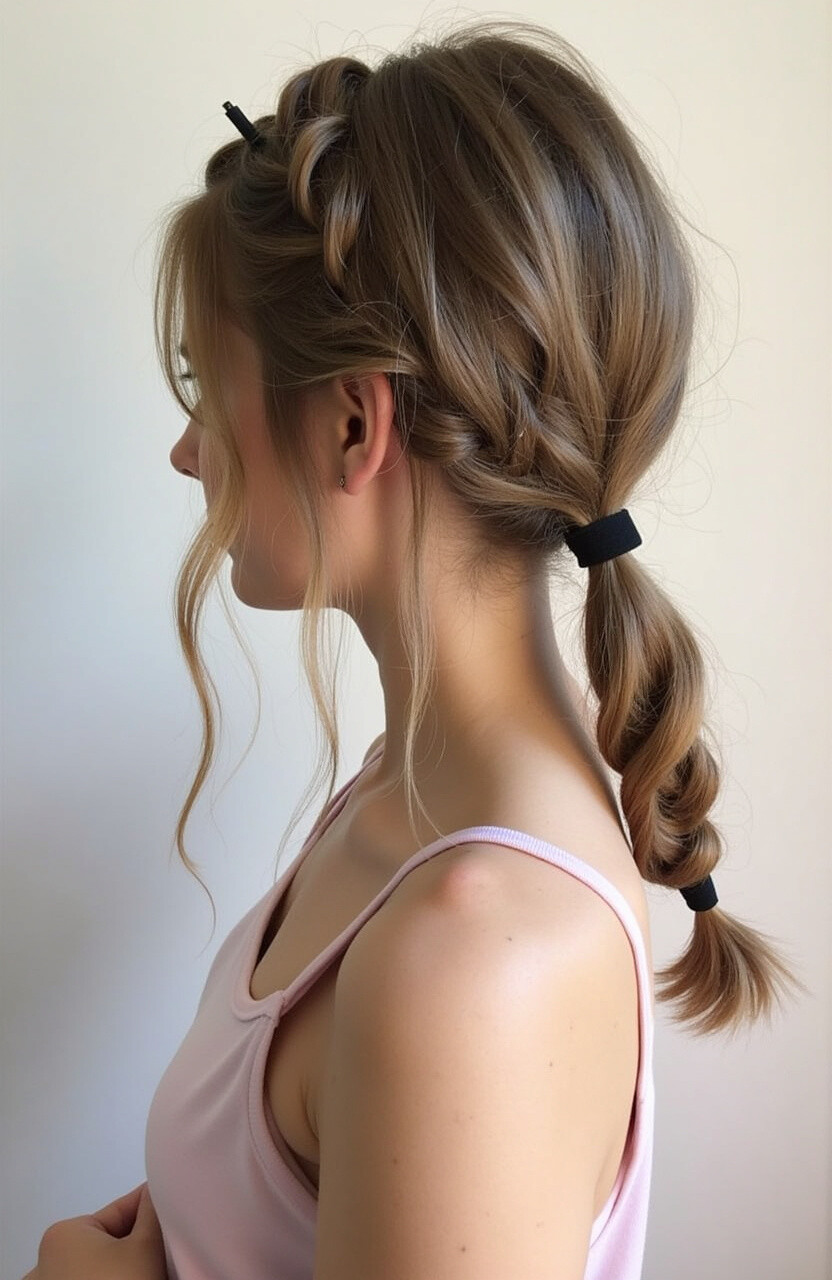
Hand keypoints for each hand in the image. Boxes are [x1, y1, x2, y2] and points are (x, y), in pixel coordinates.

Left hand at [20, 1181, 167, 1279]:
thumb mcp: (146, 1246)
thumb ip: (153, 1211)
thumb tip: (160, 1184)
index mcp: (62, 1233)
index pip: (121, 1210)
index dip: (153, 1209)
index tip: (178, 1209)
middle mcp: (47, 1259)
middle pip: (111, 1240)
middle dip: (140, 1241)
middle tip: (172, 1244)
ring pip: (103, 1264)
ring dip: (128, 1263)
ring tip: (160, 1265)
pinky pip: (93, 1279)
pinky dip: (113, 1278)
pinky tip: (138, 1277)